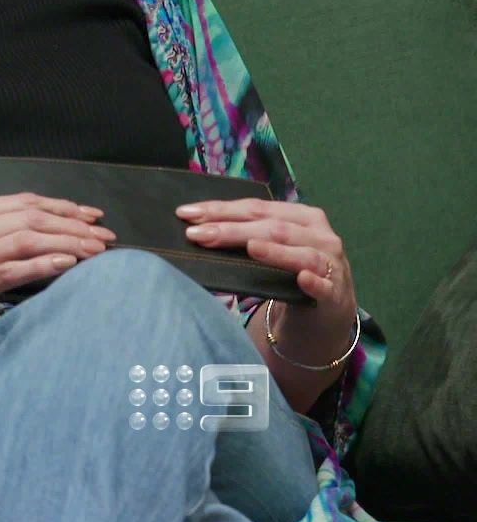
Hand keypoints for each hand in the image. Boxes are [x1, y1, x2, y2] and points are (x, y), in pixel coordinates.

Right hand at [0, 193, 114, 352]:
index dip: (63, 207)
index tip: (91, 216)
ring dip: (70, 244)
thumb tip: (39, 235)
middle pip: (33, 217)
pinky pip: (16, 269)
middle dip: (75, 225)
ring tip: (97, 252)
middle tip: (105, 236)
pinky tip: (70, 266)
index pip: (24, 202)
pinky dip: (46, 265)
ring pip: (30, 239)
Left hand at [178, 198, 358, 356]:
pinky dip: (313, 282)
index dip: (222, 209)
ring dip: (274, 251)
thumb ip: (245, 238)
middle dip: (232, 230)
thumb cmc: (289, 275)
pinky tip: (302, 279)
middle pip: (273, 228)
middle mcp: (319, 235)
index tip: (186, 214)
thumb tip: (198, 231)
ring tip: (249, 247)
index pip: (257, 208)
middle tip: (196, 234)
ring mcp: (331, 264)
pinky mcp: (336, 295)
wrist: (325, 313)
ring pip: (301, 254)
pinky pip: (325, 287)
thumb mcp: (270, 250)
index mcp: (301, 217)